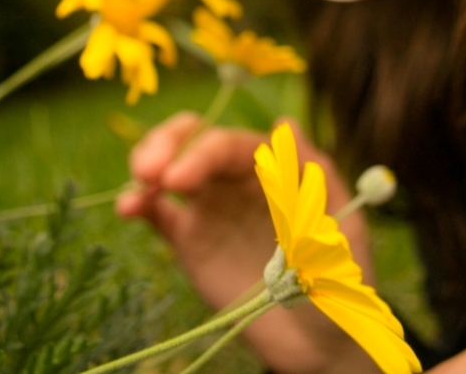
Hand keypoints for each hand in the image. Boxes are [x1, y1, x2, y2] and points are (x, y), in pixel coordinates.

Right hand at [117, 112, 378, 373]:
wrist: (318, 341)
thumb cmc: (338, 275)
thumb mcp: (338, 225)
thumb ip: (313, 177)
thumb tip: (285, 123)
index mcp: (273, 167)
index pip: (231, 143)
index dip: (202, 152)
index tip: (181, 179)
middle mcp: (237, 178)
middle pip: (194, 140)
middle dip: (167, 143)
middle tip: (149, 170)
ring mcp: (211, 207)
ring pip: (171, 167)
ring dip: (149, 164)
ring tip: (139, 184)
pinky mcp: (190, 240)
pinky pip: (160, 213)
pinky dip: (140, 202)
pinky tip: (127, 206)